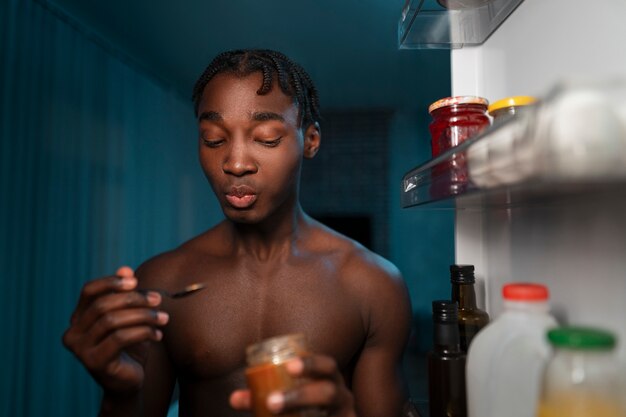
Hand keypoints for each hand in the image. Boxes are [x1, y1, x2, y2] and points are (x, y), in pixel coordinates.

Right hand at [62, 266, 168, 394]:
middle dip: (134, 299)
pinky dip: (143, 332)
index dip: (111, 282)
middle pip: (103, 304)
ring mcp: (80, 349)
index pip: (88, 291)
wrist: (129, 381)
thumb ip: (125, 294)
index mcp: (77, 318)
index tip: (135, 280)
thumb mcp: (129, 317)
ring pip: (112, 321)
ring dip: (143, 315)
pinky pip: (120, 338)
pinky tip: (158, 335)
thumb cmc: (130, 345)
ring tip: (163, 319)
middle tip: (158, 299)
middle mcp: (72, 333)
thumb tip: (125, 269)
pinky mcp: (93, 362)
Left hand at [230, 354, 356, 415]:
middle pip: (328, 392)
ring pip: (332, 415)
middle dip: (301, 396)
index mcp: (330, 379)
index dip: (310, 363)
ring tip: (273, 411)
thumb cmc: (310, 408)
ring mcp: (346, 415)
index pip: (326, 365)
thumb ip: (265, 398)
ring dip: (302, 410)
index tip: (289, 366)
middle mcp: (342, 397)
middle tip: (272, 402)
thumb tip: (234, 398)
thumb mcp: (291, 398)